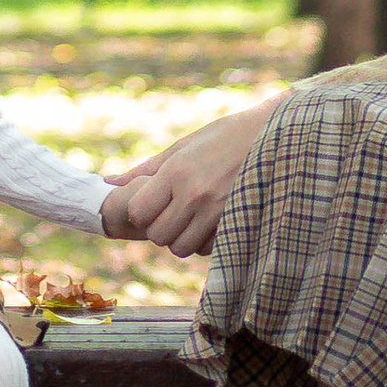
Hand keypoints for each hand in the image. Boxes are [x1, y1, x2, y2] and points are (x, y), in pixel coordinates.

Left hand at [105, 96, 282, 258]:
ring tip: (192, 216)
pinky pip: (207, 249)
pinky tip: (212, 221)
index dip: (142, 211)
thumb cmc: (225, 136)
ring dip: (182, 237)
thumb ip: (147, 170)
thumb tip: (109, 183)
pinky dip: (205, 241)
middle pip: (158, 235)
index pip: (139, 213)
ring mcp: (218, 213)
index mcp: (177, 172)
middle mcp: (195, 195)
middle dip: (161, 227)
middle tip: (173, 210)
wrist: (277, 137)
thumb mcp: (184, 146)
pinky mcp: (237, 224)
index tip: (152, 202)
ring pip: (181, 248)